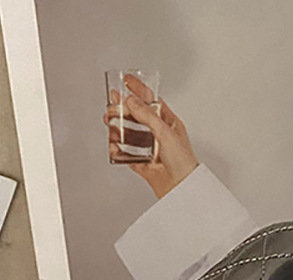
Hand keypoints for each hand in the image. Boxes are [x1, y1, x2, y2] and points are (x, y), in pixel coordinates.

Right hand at [104, 74, 198, 198]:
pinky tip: (114, 146)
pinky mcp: (143, 164)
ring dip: (118, 128)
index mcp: (168, 122)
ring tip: (109, 122)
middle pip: (137, 116)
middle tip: (112, 104)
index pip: (151, 100)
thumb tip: (131, 101)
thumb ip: (147, 116)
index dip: (139, 89)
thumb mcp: (165, 132)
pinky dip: (119, 151)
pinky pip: (127, 155)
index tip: (127, 80)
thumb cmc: (183, 160)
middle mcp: (158, 133)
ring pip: (130, 134)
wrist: (182, 187)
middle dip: (123, 109)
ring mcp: (150, 148)